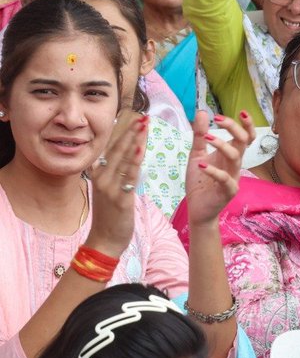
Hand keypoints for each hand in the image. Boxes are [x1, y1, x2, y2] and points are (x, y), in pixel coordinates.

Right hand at [85, 111, 148, 255]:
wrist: (104, 240)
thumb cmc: (109, 214)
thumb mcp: (108, 189)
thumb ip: (115, 172)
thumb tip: (125, 154)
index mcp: (98, 174)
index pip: (112, 148)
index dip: (123, 132)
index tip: (135, 117)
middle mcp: (101, 178)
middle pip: (118, 149)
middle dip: (131, 131)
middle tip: (144, 116)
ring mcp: (109, 188)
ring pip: (123, 159)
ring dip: (135, 140)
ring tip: (144, 125)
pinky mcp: (119, 198)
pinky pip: (129, 176)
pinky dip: (135, 161)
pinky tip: (141, 148)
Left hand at [186, 111, 252, 224]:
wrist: (197, 208)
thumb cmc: (200, 181)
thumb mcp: (197, 154)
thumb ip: (200, 135)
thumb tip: (202, 112)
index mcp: (230, 154)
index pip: (246, 136)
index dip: (248, 124)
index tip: (242, 111)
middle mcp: (235, 164)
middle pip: (244, 142)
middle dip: (235, 128)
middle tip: (218, 119)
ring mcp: (234, 177)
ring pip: (236, 157)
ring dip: (222, 145)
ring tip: (207, 137)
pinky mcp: (228, 191)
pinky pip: (225, 179)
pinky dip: (213, 171)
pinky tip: (201, 165)